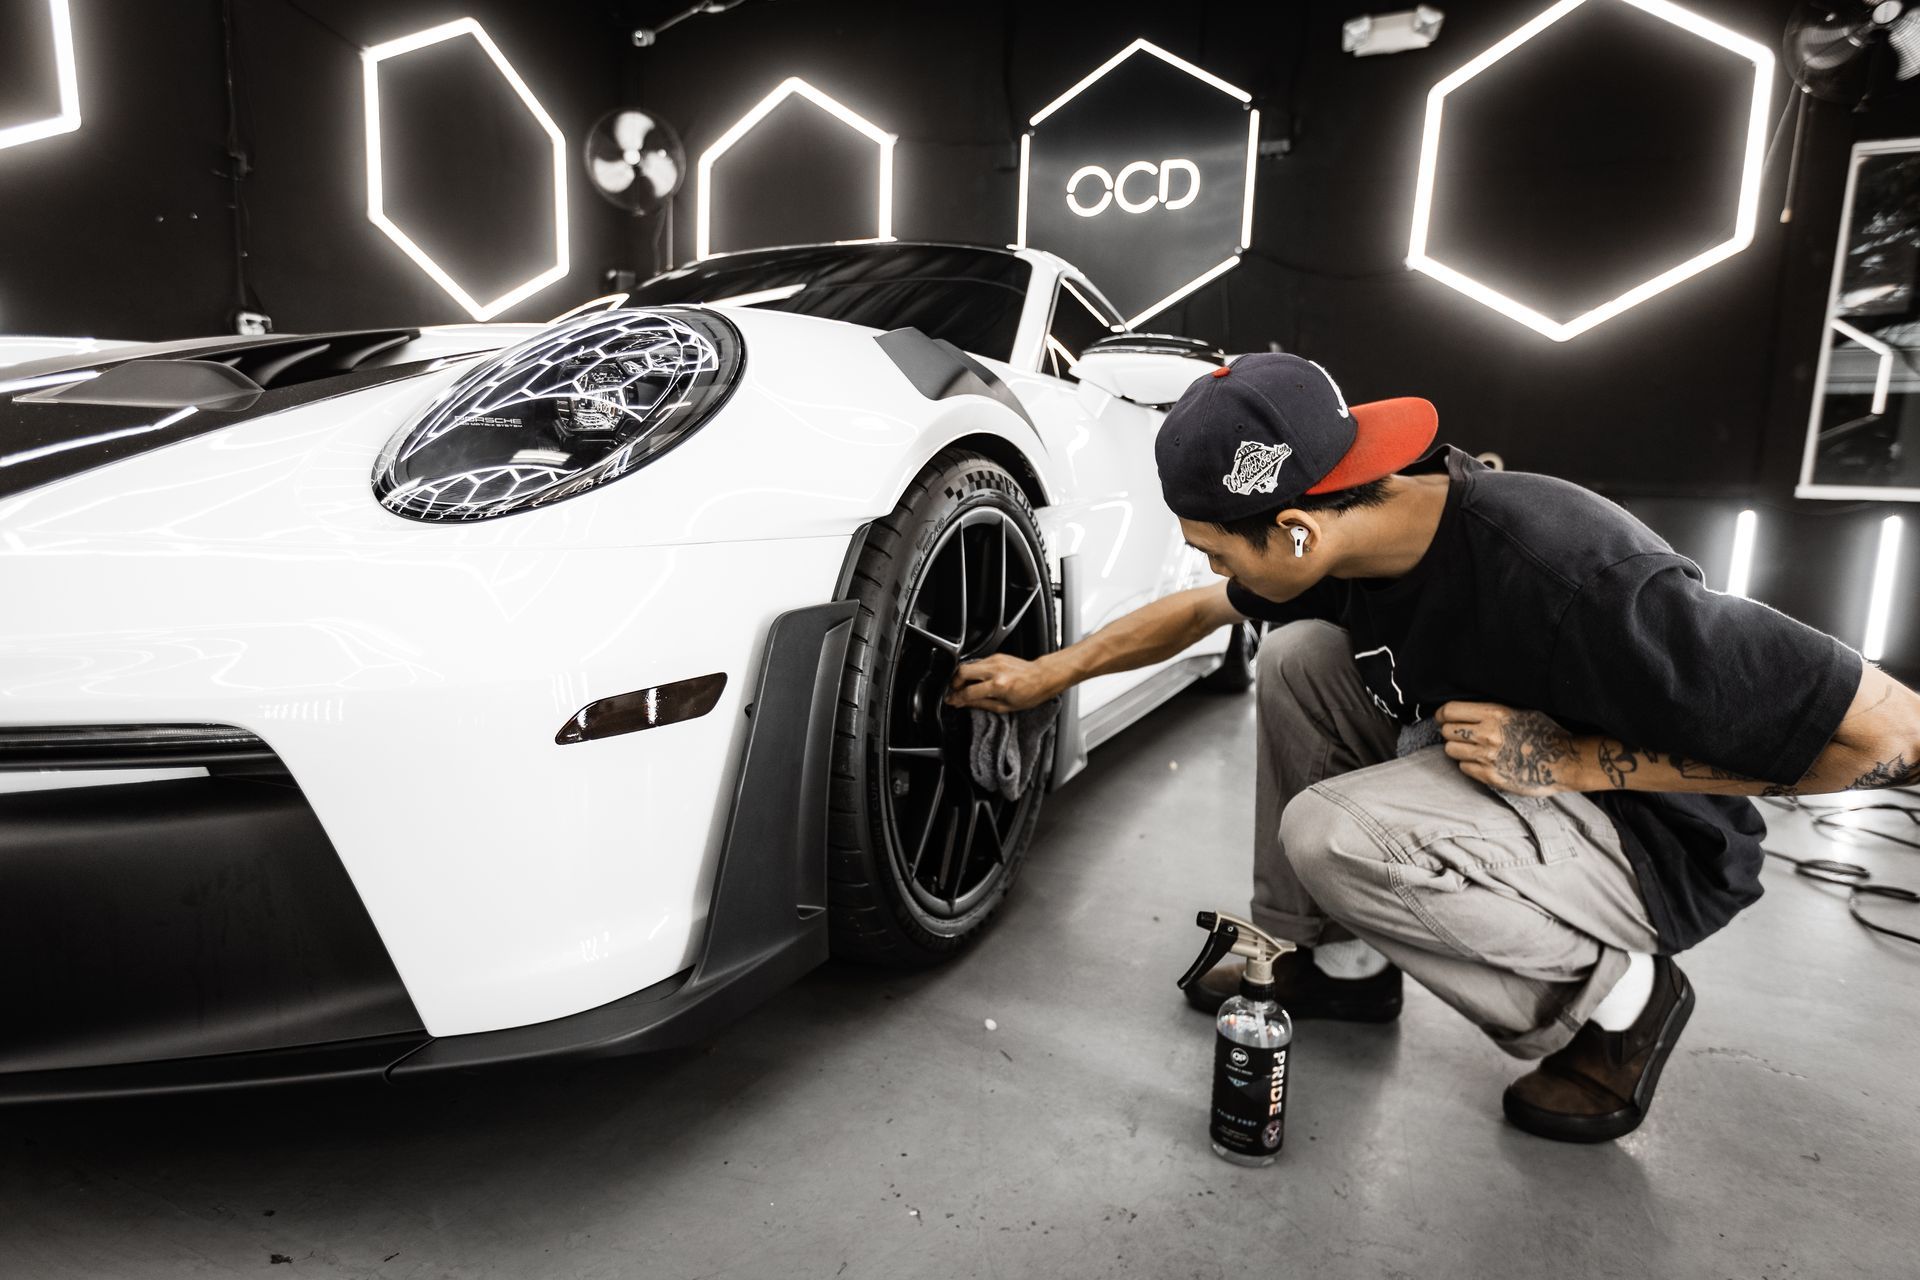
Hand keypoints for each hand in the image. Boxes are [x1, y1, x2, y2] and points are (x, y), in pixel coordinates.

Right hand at [946, 653, 1058, 712]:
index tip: (951, 701)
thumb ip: (981, 704)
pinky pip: (978, 663)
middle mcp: (995, 670)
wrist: (1042, 677)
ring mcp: (995, 660)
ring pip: (968, 665)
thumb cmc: (1029, 694)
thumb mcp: (1005, 707)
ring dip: (962, 676)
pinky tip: (977, 679)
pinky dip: (973, 671)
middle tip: (955, 691)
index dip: (956, 698)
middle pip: (962, 671)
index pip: (968, 692)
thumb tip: (964, 703)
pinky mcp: (996, 656)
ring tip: (965, 687)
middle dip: (954, 682)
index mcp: (998, 686)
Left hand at [1435, 701, 1580, 795]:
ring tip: (1473, 748)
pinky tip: (1482, 762)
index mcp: (1494, 714)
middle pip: (1447, 731)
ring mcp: (1487, 757)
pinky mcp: (1490, 776)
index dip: (1443, 714)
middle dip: (1451, 731)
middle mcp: (1487, 734)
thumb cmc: (1545, 733)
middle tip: (1462, 734)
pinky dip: (1468, 764)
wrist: (1565, 761)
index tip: (1444, 717)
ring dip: (1458, 749)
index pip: (1450, 711)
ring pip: (1451, 750)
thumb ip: (1491, 712)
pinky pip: (1463, 768)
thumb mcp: (1519, 712)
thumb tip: (1466, 712)